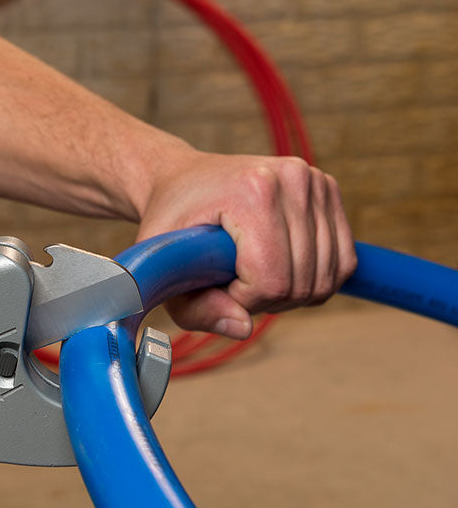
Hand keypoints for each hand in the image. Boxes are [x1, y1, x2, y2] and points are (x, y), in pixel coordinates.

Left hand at [136, 150, 356, 338]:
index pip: (271, 279)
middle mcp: (292, 178)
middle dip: (265, 299)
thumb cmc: (170, 223)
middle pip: (302, 281)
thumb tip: (244, 329)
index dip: (244, 301)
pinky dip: (313, 280)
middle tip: (231, 283)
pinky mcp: (328, 190)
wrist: (181, 179)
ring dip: (289, 292)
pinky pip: (342, 262)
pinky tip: (279, 269)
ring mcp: (315, 181)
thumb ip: (198, 309)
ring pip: (327, 276)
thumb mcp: (165, 268)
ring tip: (251, 275)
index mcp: (252, 190)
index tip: (216, 286)